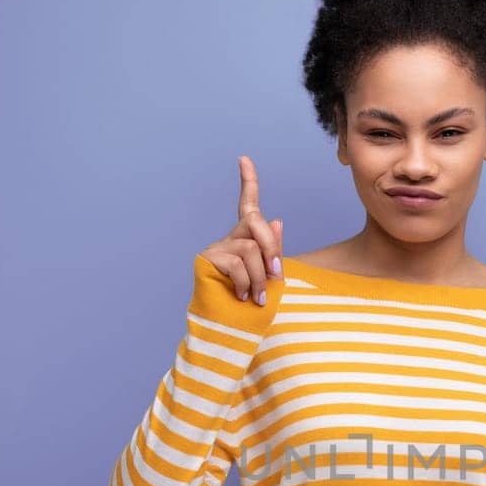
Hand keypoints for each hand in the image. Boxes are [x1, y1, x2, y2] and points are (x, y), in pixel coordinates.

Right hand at [199, 154, 283, 306]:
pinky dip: (246, 282)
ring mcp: (216, 247)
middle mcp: (229, 237)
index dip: (248, 182)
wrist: (231, 327)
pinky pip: (236, 263)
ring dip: (260, 275)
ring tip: (258, 296)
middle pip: (256, 223)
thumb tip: (278, 220)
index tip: (244, 159)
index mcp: (246, 238)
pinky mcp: (206, 259)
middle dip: (272, 248)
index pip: (248, 204)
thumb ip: (274, 250)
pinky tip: (243, 296)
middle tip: (276, 275)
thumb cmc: (253, 304)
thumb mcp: (271, 276)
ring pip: (249, 248)